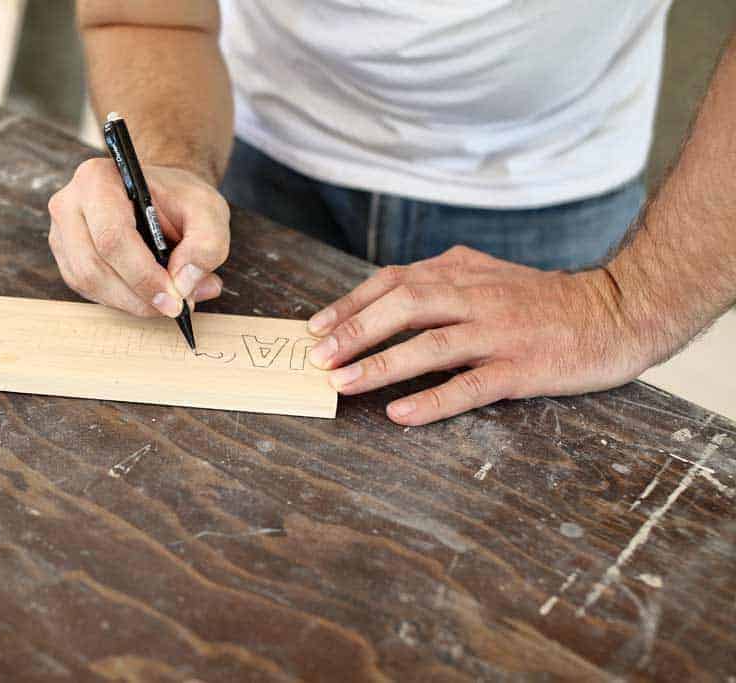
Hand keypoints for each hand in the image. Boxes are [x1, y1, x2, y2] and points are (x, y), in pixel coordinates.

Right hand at [48, 158, 229, 316]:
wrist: (161, 196)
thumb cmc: (181, 200)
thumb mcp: (209, 212)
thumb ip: (206, 245)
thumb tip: (183, 285)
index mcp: (99, 179)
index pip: (112, 237)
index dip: (143, 276)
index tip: (175, 299)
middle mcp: (70, 204)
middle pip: (95, 266)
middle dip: (139, 296)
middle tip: (176, 306)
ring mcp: (62, 233)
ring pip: (89, 284)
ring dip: (132, 302)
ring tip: (169, 298)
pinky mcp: (67, 258)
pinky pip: (89, 291)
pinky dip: (123, 300)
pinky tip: (148, 294)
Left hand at [306, 246, 655, 424]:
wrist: (618, 311)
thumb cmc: (545, 300)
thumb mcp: (489, 274)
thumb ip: (443, 280)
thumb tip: (386, 296)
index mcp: (463, 273)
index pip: (394, 281)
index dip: (350, 304)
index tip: (316, 327)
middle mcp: (476, 297)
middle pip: (404, 307)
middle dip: (355, 331)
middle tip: (318, 358)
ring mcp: (499, 333)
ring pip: (430, 345)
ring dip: (382, 365)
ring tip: (344, 384)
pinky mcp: (522, 368)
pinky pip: (470, 386)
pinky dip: (432, 401)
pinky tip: (401, 414)